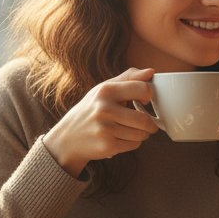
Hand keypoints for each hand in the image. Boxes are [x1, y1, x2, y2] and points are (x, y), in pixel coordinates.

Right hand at [43, 67, 158, 177]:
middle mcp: (104, 109)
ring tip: (131, 131)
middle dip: (150, 124)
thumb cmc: (91, 110)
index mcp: (106, 91)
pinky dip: (133, 143)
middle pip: (144, 119)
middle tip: (147, 124)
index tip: (145, 101)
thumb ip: (129, 78)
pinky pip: (134, 145)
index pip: (142, 89)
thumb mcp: (104, 89)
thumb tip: (151, 72)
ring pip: (141, 134)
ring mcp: (105, 128)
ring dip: (142, 134)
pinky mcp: (107, 145)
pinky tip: (122, 138)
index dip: (149, 96)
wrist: (67, 139)